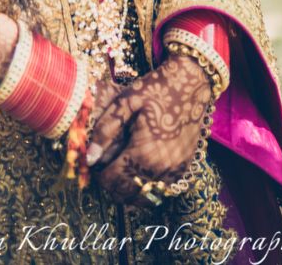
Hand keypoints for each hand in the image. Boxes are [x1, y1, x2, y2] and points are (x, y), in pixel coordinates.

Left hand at [84, 52, 212, 208]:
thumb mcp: (125, 102)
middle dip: (111, 184)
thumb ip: (105, 130)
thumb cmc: (155, 89)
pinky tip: (141, 171)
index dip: (98, 174)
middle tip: (107, 166)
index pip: (111, 181)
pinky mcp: (183, 170)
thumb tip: (89, 158)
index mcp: (142, 153)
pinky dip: (147, 186)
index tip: (96, 162)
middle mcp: (159, 169)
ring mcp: (174, 172)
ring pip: (143, 198)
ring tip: (123, 170)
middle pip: (125, 194)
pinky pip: (160, 191)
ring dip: (129, 189)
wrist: (192, 83)